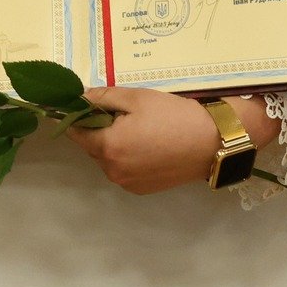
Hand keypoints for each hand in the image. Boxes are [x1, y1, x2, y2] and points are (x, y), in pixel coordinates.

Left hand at [69, 87, 223, 195]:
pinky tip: (148, 147)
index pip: (76, 132)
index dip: (80, 117)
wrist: (211, 142)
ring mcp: (127, 183)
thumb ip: (102, 97)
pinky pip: (123, 171)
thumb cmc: (172, 116)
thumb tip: (78, 96)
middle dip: (100, 130)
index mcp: (108, 147)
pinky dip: (127, 159)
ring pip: (108, 160)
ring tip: (140, 131)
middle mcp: (112, 170)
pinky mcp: (141, 190)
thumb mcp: (136, 98)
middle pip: (92, 146)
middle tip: (124, 115)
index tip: (92, 106)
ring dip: (113, 145)